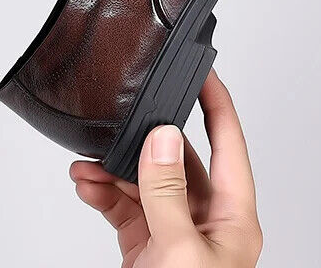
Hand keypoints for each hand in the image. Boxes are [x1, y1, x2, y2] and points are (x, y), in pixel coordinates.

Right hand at [70, 70, 261, 266]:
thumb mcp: (180, 251)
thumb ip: (168, 193)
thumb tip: (163, 139)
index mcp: (233, 219)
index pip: (228, 144)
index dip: (217, 102)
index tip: (201, 71)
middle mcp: (207, 222)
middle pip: (177, 160)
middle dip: (143, 141)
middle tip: (119, 123)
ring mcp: (177, 235)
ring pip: (146, 184)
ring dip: (115, 170)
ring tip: (88, 162)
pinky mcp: (149, 249)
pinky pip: (126, 208)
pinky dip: (105, 194)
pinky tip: (88, 186)